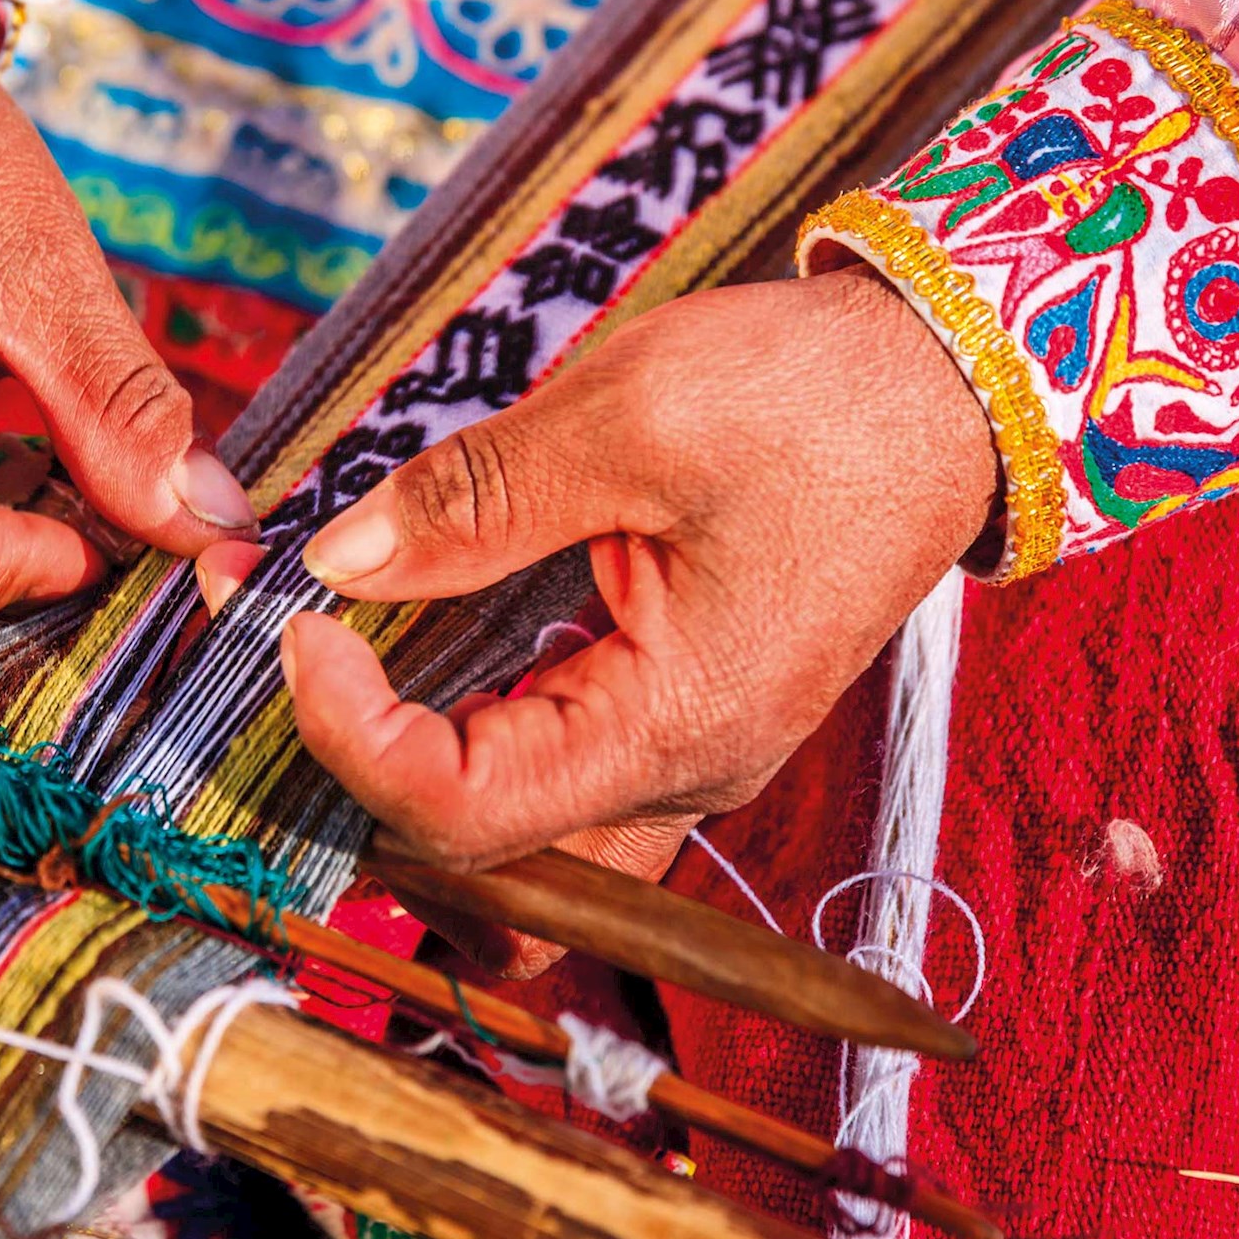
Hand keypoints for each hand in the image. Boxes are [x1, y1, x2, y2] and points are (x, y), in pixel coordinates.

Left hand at [269, 269, 995, 954]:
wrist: (947, 386)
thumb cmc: (818, 397)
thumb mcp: (633, 416)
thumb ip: (476, 499)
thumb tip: (341, 561)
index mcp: (677, 727)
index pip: (462, 813)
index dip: (346, 734)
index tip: (294, 621)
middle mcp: (680, 773)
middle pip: (474, 852)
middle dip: (356, 759)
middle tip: (290, 629)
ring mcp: (680, 750)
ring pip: (506, 828)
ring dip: (404, 752)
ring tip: (337, 634)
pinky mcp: (673, 709)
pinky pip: (545, 764)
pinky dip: (460, 718)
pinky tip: (414, 627)